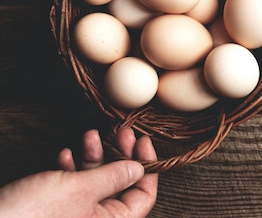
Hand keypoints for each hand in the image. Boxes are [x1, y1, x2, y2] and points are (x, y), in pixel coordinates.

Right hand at [0, 128, 158, 217]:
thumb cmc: (33, 215)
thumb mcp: (81, 189)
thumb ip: (113, 177)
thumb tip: (140, 168)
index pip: (144, 197)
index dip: (147, 167)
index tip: (143, 142)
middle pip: (121, 186)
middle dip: (120, 155)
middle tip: (121, 133)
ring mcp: (75, 216)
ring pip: (95, 183)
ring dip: (93, 156)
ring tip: (89, 135)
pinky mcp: (55, 211)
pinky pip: (72, 188)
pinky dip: (71, 169)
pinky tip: (65, 154)